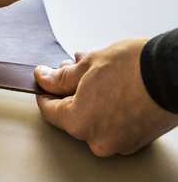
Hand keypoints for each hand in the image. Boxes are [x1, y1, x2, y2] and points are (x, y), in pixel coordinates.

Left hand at [35, 38, 177, 156]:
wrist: (175, 73)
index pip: (49, 111)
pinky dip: (106, 104)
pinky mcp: (137, 139)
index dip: (44, 91)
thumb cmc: (135, 67)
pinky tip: (108, 82)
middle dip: (68, 88)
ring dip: (87, 93)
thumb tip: (43, 79)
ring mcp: (120, 142)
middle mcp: (98, 140)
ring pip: (92, 117)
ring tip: (91, 68)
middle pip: (71, 113)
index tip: (44, 80)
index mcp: (80, 123)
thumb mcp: (87, 65)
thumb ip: (60, 78)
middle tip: (70, 67)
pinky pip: (112, 123)